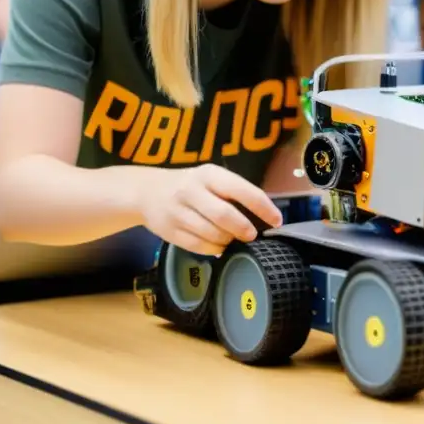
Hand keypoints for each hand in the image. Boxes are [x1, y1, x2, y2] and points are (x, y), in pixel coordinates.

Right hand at [139, 164, 282, 256]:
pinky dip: (214, 249)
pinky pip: (198, 246)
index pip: (242, 190)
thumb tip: (264, 216)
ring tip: (234, 239)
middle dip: (243, 228)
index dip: (263, 207)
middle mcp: (192, 191)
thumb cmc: (191, 185)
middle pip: (224, 215)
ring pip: (211, 234)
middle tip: (252, 235)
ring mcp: (178, 212)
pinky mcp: (169, 232)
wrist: (146, 191)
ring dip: (228, 240)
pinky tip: (219, 245)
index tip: (277, 220)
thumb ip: (234, 192)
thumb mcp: (211, 178)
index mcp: (209, 175)